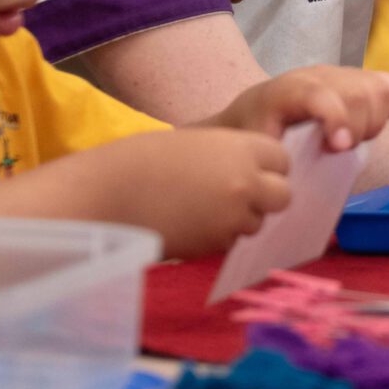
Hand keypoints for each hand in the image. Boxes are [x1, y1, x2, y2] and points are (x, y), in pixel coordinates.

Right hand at [63, 127, 294, 258]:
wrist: (105, 194)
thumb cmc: (140, 160)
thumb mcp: (194, 142)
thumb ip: (230, 156)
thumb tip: (255, 175)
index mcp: (240, 147)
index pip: (282, 160)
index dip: (267, 166)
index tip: (250, 170)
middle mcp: (245, 182)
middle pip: (282, 195)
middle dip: (264, 197)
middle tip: (236, 196)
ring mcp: (232, 217)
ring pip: (257, 222)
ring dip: (240, 219)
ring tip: (202, 209)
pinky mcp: (214, 245)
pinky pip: (231, 242)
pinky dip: (218, 236)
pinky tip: (190, 224)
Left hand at [215, 65, 388, 150]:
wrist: (253, 113)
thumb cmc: (253, 137)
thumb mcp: (253, 151)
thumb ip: (271, 163)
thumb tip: (291, 187)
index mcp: (285, 92)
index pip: (318, 93)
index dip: (336, 116)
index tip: (340, 147)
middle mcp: (317, 76)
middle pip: (358, 93)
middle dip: (359, 128)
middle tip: (340, 151)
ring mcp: (341, 75)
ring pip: (378, 90)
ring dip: (375, 122)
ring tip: (352, 140)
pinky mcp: (358, 79)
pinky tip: (369, 124)